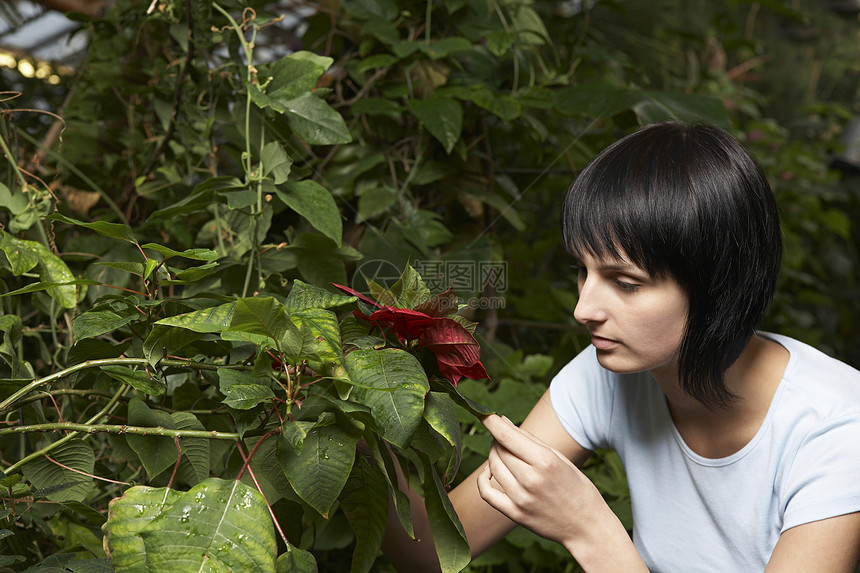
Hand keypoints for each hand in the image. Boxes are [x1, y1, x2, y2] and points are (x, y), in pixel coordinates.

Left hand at [476, 414, 608, 549]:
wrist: (587, 527)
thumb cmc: (577, 488)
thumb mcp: (560, 458)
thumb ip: (530, 439)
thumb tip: (504, 422)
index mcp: (545, 461)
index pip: (507, 436)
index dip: (490, 421)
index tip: (482, 412)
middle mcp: (530, 479)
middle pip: (499, 450)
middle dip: (498, 439)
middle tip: (505, 437)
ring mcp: (521, 498)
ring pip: (493, 467)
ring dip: (493, 455)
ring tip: (503, 453)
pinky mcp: (515, 514)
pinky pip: (486, 493)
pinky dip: (482, 479)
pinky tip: (489, 472)